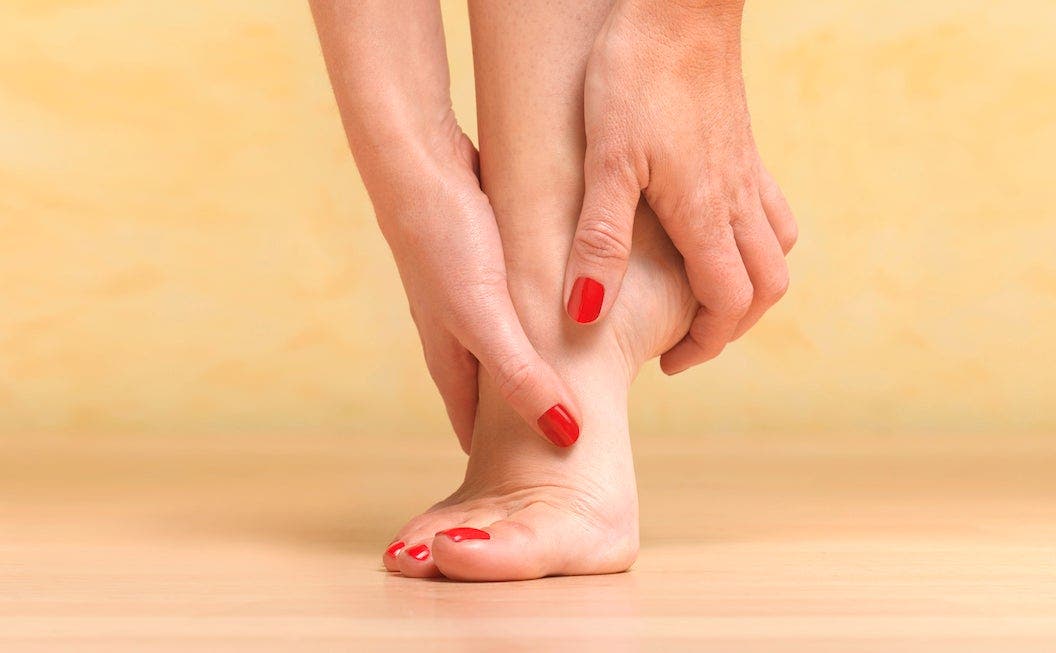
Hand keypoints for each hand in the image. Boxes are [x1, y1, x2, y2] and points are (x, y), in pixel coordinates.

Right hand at [310, 0, 581, 449]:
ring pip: (506, 343)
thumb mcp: (486, 316)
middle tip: (563, 442)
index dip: (502, 458)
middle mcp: (456, 329)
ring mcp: (467, 291)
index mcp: (451, 354)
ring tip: (572, 383)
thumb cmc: (442, 239)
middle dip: (521, 417)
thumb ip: (522, 376)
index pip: (475, 424)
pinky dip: (539, 317)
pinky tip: (562, 308)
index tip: (534, 486)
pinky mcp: (484, 254)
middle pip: (493, 389)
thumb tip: (566, 434)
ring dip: (532, 366)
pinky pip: (518, 300)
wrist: (411, 157)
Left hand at [564, 0, 797, 373]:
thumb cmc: (636, 76)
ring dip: (750, 287)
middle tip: (687, 340)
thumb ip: (599, 240)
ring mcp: (747, 173)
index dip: (704, 344)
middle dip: (732, 326)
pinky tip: (719, 235)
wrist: (679, 4)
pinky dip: (756, 242)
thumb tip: (586, 314)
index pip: (730, 304)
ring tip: (705, 298)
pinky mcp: (744, 147)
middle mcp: (737, 200)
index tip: (668, 360)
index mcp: (705, 214)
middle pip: (765, 289)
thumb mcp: (605, 162)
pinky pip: (772, 211)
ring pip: (776, 251)